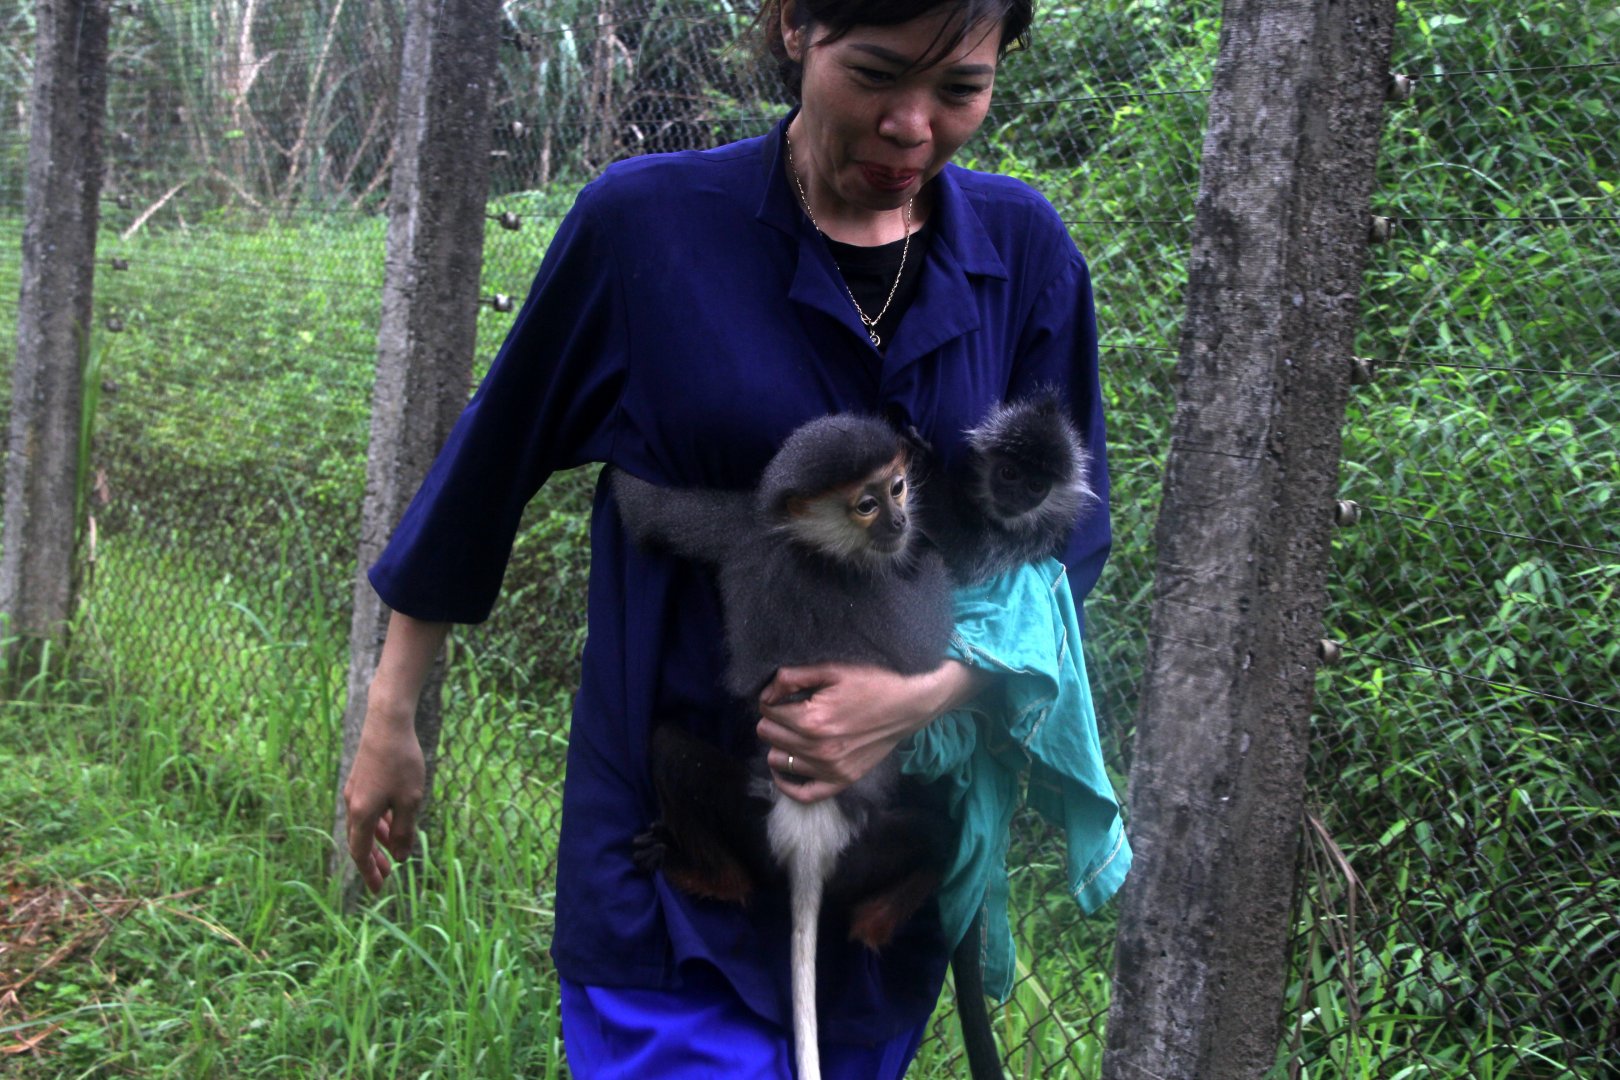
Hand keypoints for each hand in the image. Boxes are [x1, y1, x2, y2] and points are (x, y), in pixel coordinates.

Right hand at [342, 612, 446, 892]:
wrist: (387, 722)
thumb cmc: (401, 762)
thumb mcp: (410, 801)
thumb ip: (405, 831)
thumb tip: (401, 857)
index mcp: (362, 813)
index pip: (360, 853)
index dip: (369, 872)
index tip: (379, 889)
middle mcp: (352, 804)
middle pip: (359, 841)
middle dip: (373, 861)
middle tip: (386, 877)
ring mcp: (355, 790)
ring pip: (364, 824)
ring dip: (378, 841)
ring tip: (393, 852)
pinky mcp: (361, 778)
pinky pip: (367, 809)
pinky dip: (378, 822)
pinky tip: (392, 823)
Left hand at [756, 660, 986, 803]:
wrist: (908, 704)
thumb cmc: (872, 683)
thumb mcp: (831, 670)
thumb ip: (792, 678)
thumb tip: (766, 694)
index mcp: (812, 719)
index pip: (768, 712)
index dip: (771, 699)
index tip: (782, 694)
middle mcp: (818, 748)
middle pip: (769, 735)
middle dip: (773, 719)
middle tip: (788, 709)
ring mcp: (830, 768)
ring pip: (779, 760)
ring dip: (779, 744)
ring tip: (791, 731)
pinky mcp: (842, 780)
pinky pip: (804, 794)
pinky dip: (787, 784)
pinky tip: (783, 770)